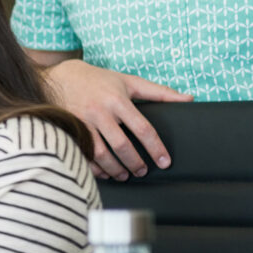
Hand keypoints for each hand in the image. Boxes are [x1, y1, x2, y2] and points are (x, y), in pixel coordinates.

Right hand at [43, 59, 190, 180]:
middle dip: (135, 163)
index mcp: (118, 100)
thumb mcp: (130, 82)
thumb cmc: (101, 80)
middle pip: (121, 145)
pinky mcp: (70, 130)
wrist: (62, 76)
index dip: (155, 148)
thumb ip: (160, 92)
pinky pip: (83, 154)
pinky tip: (104, 172)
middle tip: (143, 171)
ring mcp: (83, 122)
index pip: (142, 128)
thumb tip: (189, 99)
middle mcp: (100, 112)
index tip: (164, 162)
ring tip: (125, 175)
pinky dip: (94, 167)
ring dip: (115, 169)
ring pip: (101, 153)